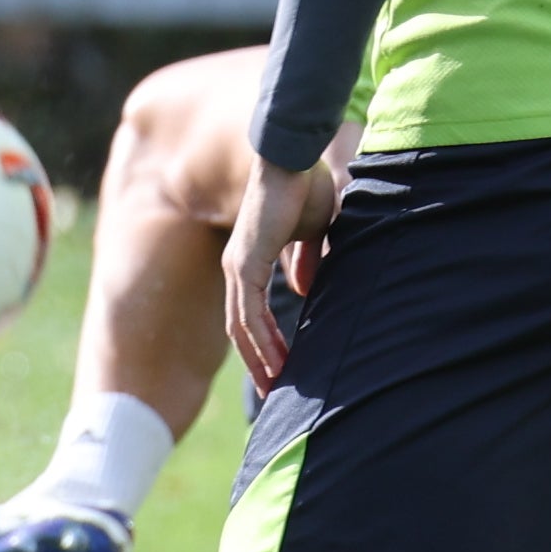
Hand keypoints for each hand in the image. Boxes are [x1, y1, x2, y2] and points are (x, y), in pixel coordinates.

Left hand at [219, 147, 343, 386]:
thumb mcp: (312, 233)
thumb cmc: (306, 187)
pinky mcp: (246, 264)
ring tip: (277, 388)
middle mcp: (238, 268)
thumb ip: (306, 260)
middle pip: (240, 328)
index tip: (282, 368)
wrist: (295, 159)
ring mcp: (238, 267)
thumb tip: (306, 288)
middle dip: (257, 362)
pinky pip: (249, 313)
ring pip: (242, 327)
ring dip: (260, 360)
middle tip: (275, 393)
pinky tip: (277, 363)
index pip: (251, 313)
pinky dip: (262, 341)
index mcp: (250, 261)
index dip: (263, 342)